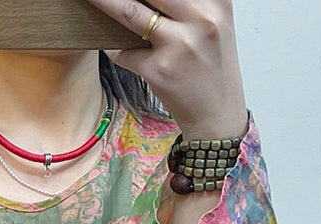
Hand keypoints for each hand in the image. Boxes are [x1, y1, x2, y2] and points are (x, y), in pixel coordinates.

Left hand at [84, 0, 248, 139]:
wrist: (218, 114)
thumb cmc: (211, 67)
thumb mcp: (212, 22)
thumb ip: (186, 3)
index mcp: (216, 1)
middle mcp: (201, 18)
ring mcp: (179, 45)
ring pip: (129, 11)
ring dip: (103, 2)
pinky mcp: (159, 70)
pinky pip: (123, 51)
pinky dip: (114, 48)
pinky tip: (114, 45)